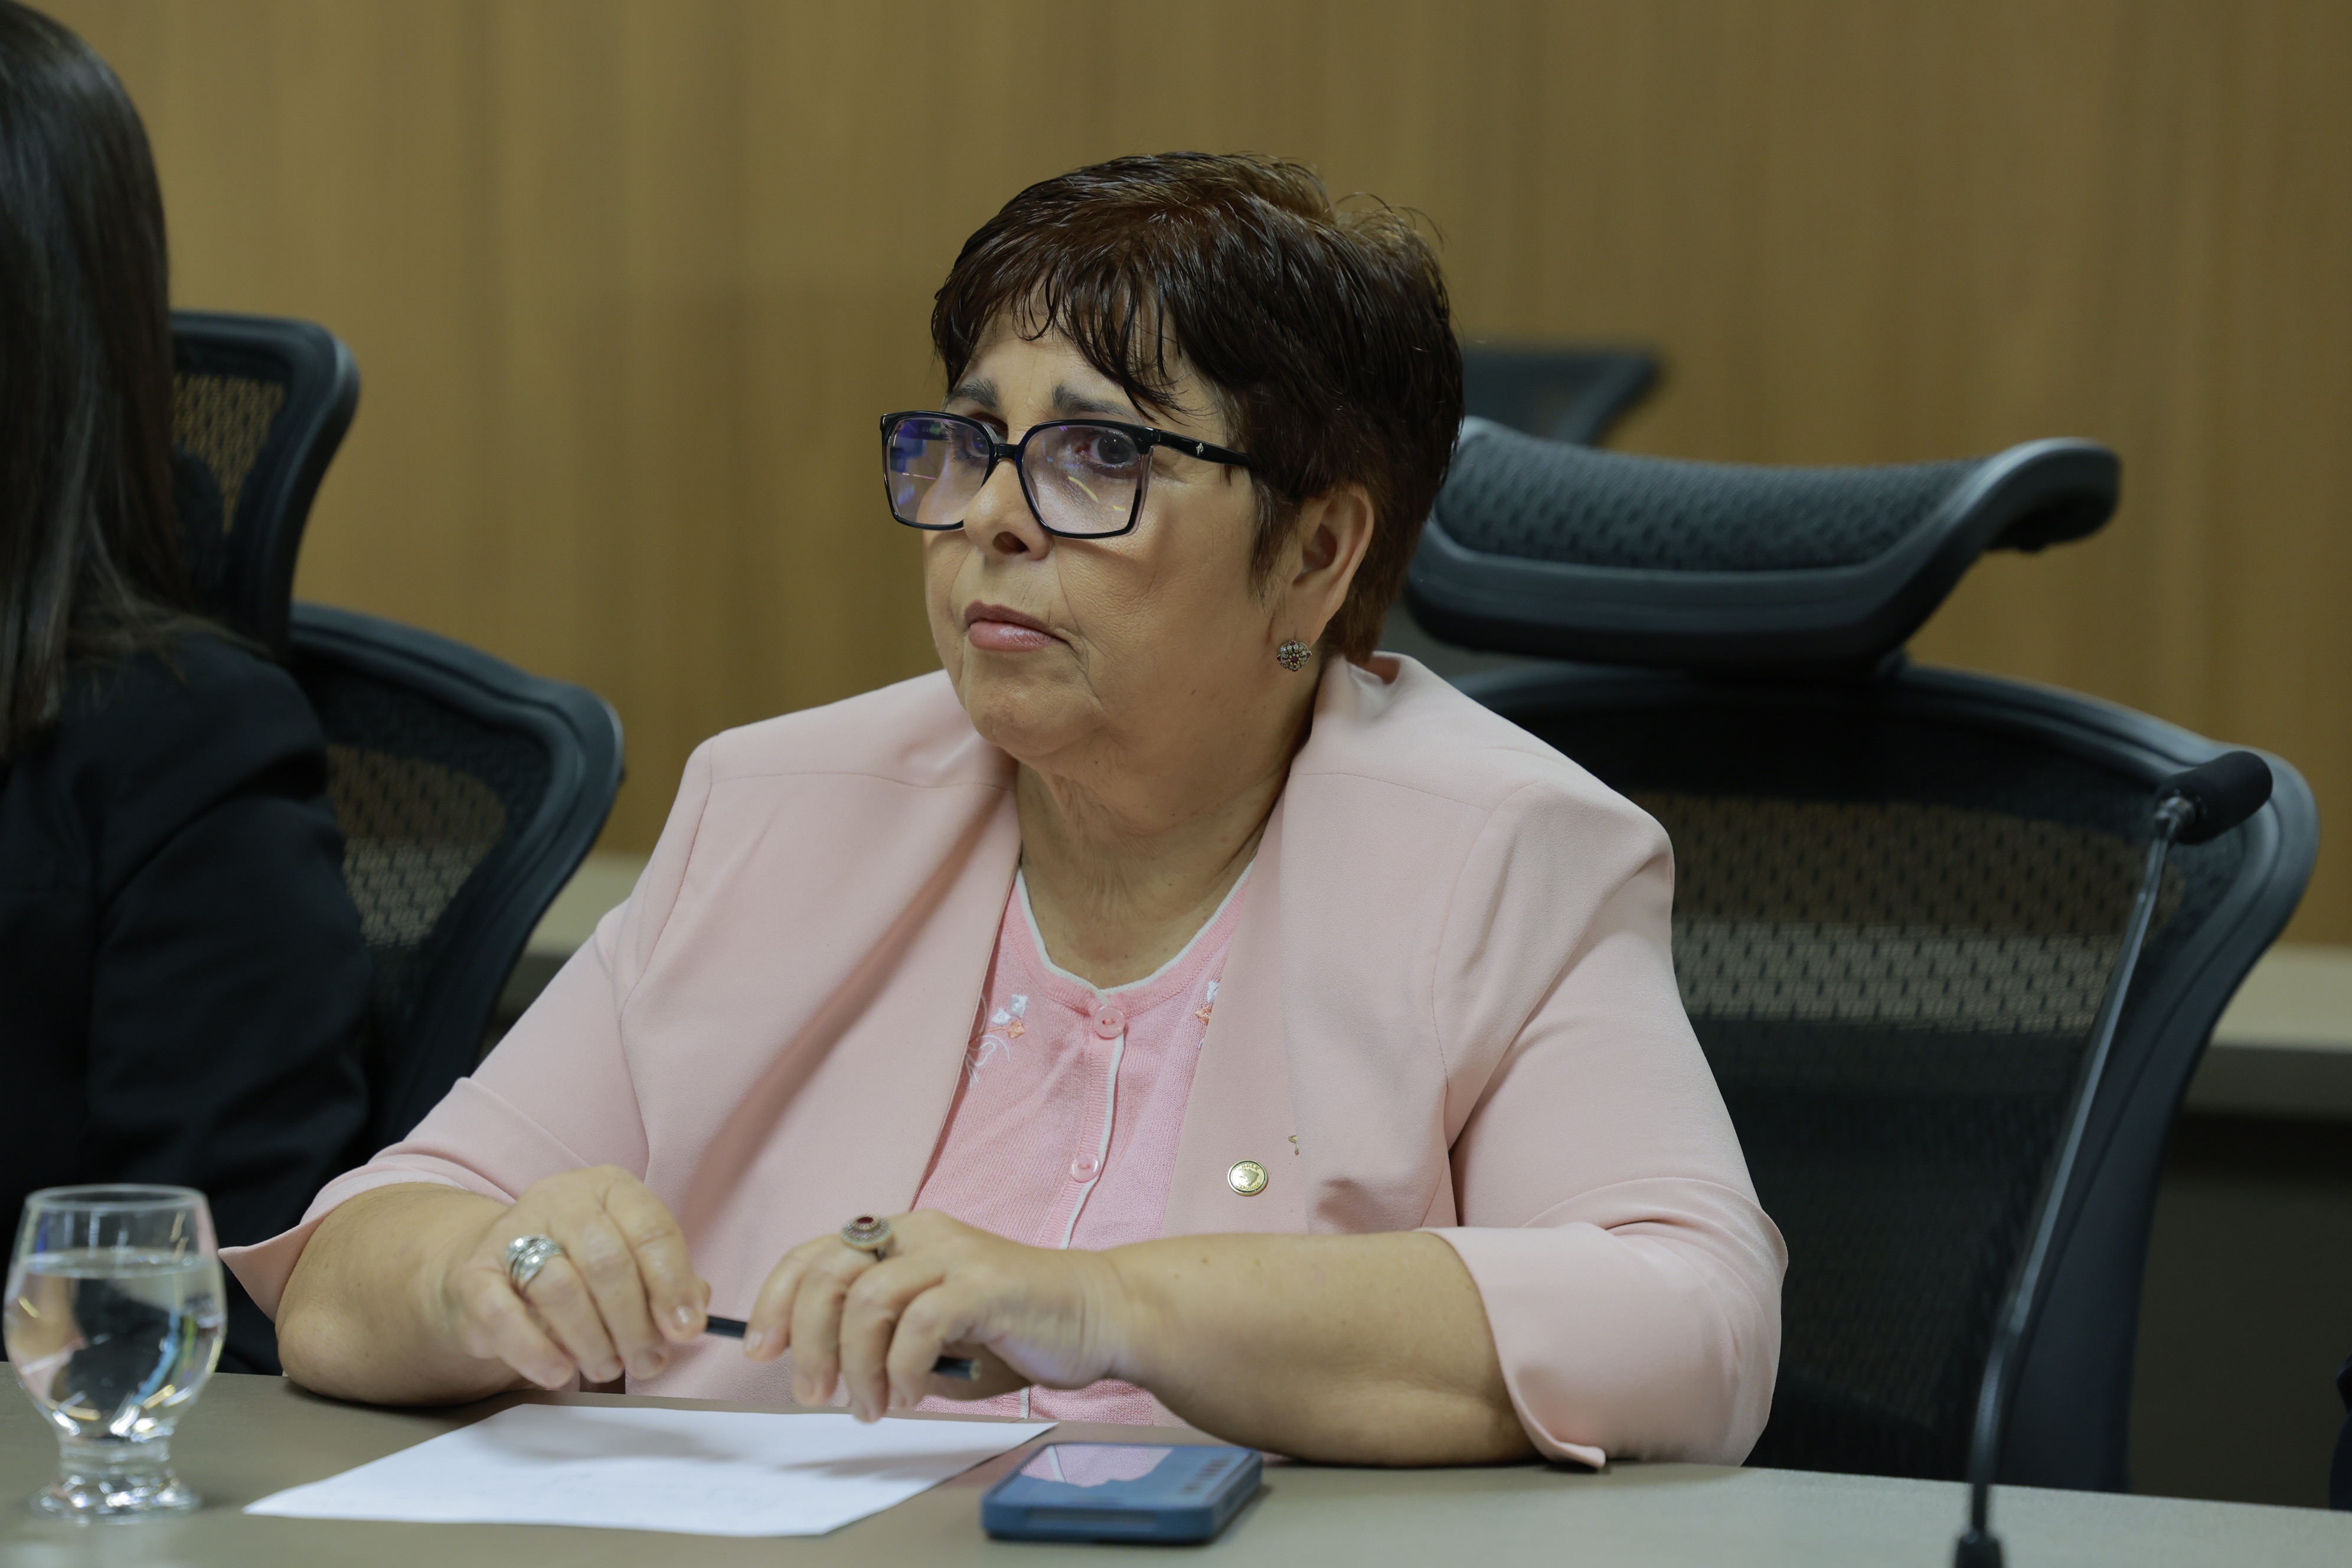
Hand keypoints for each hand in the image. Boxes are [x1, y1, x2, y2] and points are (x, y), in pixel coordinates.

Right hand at [436, 1166, 708, 1389]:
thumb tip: (692, 1315)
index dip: (673, 1284)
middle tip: (648, 1362)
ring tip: (607, 1368)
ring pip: (561, 1289)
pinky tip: (559, 1372)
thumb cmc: (576, 1269)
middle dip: (634, 1323)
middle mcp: (561, 1199)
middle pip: (608, 1262)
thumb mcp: (627, 1264)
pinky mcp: (474, 1275)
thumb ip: (664, 1284)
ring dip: (592, 1341)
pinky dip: (537, 1352)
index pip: (651, 1230)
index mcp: (610, 1188)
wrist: (488, 1273)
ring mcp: (511, 1232)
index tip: (686, 1330)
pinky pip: (506, 1316)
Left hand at [743, 1210, 1136, 1420]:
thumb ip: (879, 1333)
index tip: (760, 1350)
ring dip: (856, 1365)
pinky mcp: (987, 1282)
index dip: (775, 1300)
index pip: (814, 1254)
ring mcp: (954, 1253)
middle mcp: (920, 1233)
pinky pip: (921, 1323)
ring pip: (868, 1300)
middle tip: (814, 1394)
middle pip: (830, 1274)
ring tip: (872, 1406)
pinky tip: (913, 1395)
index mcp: (900, 1236)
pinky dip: (904, 1368)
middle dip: (808, 1341)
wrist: (1094, 1313)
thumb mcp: (929, 1325)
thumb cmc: (1010, 1326)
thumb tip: (821, 1368)